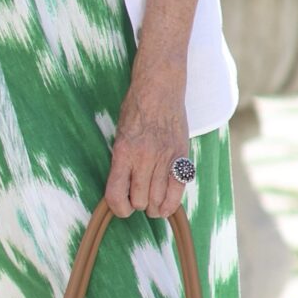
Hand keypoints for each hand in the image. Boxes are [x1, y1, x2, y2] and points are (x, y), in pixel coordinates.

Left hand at [105, 65, 189, 220]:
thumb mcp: (119, 134)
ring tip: (151, 203)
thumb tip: (122, 189)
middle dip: (137, 205)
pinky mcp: (181, 156)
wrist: (159, 88)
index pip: (116, 195)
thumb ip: (121, 161)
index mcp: (123, 152)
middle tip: (138, 200)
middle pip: (139, 200)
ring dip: (153, 206)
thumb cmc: (136, 109)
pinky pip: (178, 189)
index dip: (118, 208)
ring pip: (158, 199)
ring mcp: (164, 157)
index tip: (121, 208)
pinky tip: (165, 206)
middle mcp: (143, 158)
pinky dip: (171, 203)